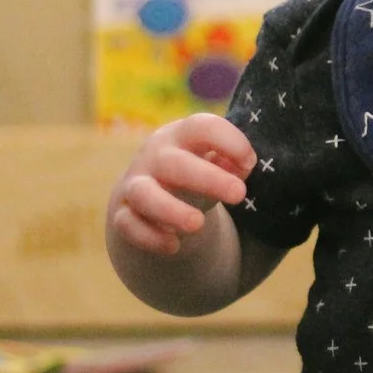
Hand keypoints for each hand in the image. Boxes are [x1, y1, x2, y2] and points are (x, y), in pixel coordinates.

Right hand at [110, 113, 253, 257]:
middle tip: (239, 195)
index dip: (228, 140)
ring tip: (198, 225)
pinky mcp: (122, 215)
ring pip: (143, 194)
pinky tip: (173, 246)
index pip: (200, 126)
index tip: (250, 163)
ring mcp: (134, 185)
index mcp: (181, 136)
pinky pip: (129, 226)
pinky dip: (150, 237)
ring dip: (170, 209)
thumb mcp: (214, 163)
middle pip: (175, 163)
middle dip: (208, 178)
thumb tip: (241, 168)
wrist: (147, 196)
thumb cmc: (193, 174)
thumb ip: (231, 163)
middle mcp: (154, 157)